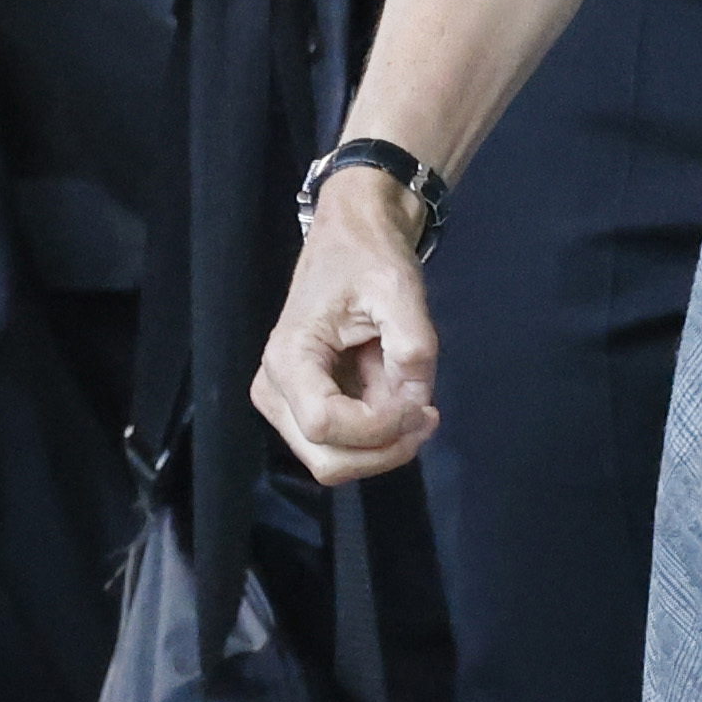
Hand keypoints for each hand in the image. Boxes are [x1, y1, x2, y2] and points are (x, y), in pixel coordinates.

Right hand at [250, 167, 442, 483]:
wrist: (354, 238)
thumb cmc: (367, 256)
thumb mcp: (398, 288)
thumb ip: (412, 344)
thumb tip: (417, 399)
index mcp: (287, 359)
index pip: (325, 426)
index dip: (380, 426)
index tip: (421, 400)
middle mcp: (275, 391)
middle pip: (328, 462)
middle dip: (385, 448)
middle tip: (426, 411)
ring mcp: (287, 405)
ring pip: (336, 464)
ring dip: (386, 446)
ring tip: (416, 402)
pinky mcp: (306, 410)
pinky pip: (345, 448)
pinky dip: (381, 438)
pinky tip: (402, 402)